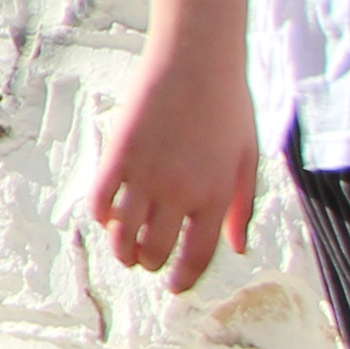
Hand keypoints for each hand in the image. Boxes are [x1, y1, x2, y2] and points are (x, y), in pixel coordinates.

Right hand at [83, 44, 260, 293]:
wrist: (195, 61)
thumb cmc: (228, 106)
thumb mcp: (248, 159)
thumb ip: (242, 207)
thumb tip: (238, 248)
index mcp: (215, 196)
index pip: (198, 255)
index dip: (185, 278)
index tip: (175, 287)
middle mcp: (179, 193)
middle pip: (156, 249)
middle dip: (151, 264)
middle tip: (148, 263)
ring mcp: (145, 175)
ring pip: (123, 233)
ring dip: (121, 250)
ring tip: (124, 251)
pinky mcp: (118, 155)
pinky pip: (101, 199)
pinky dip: (102, 215)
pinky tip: (108, 216)